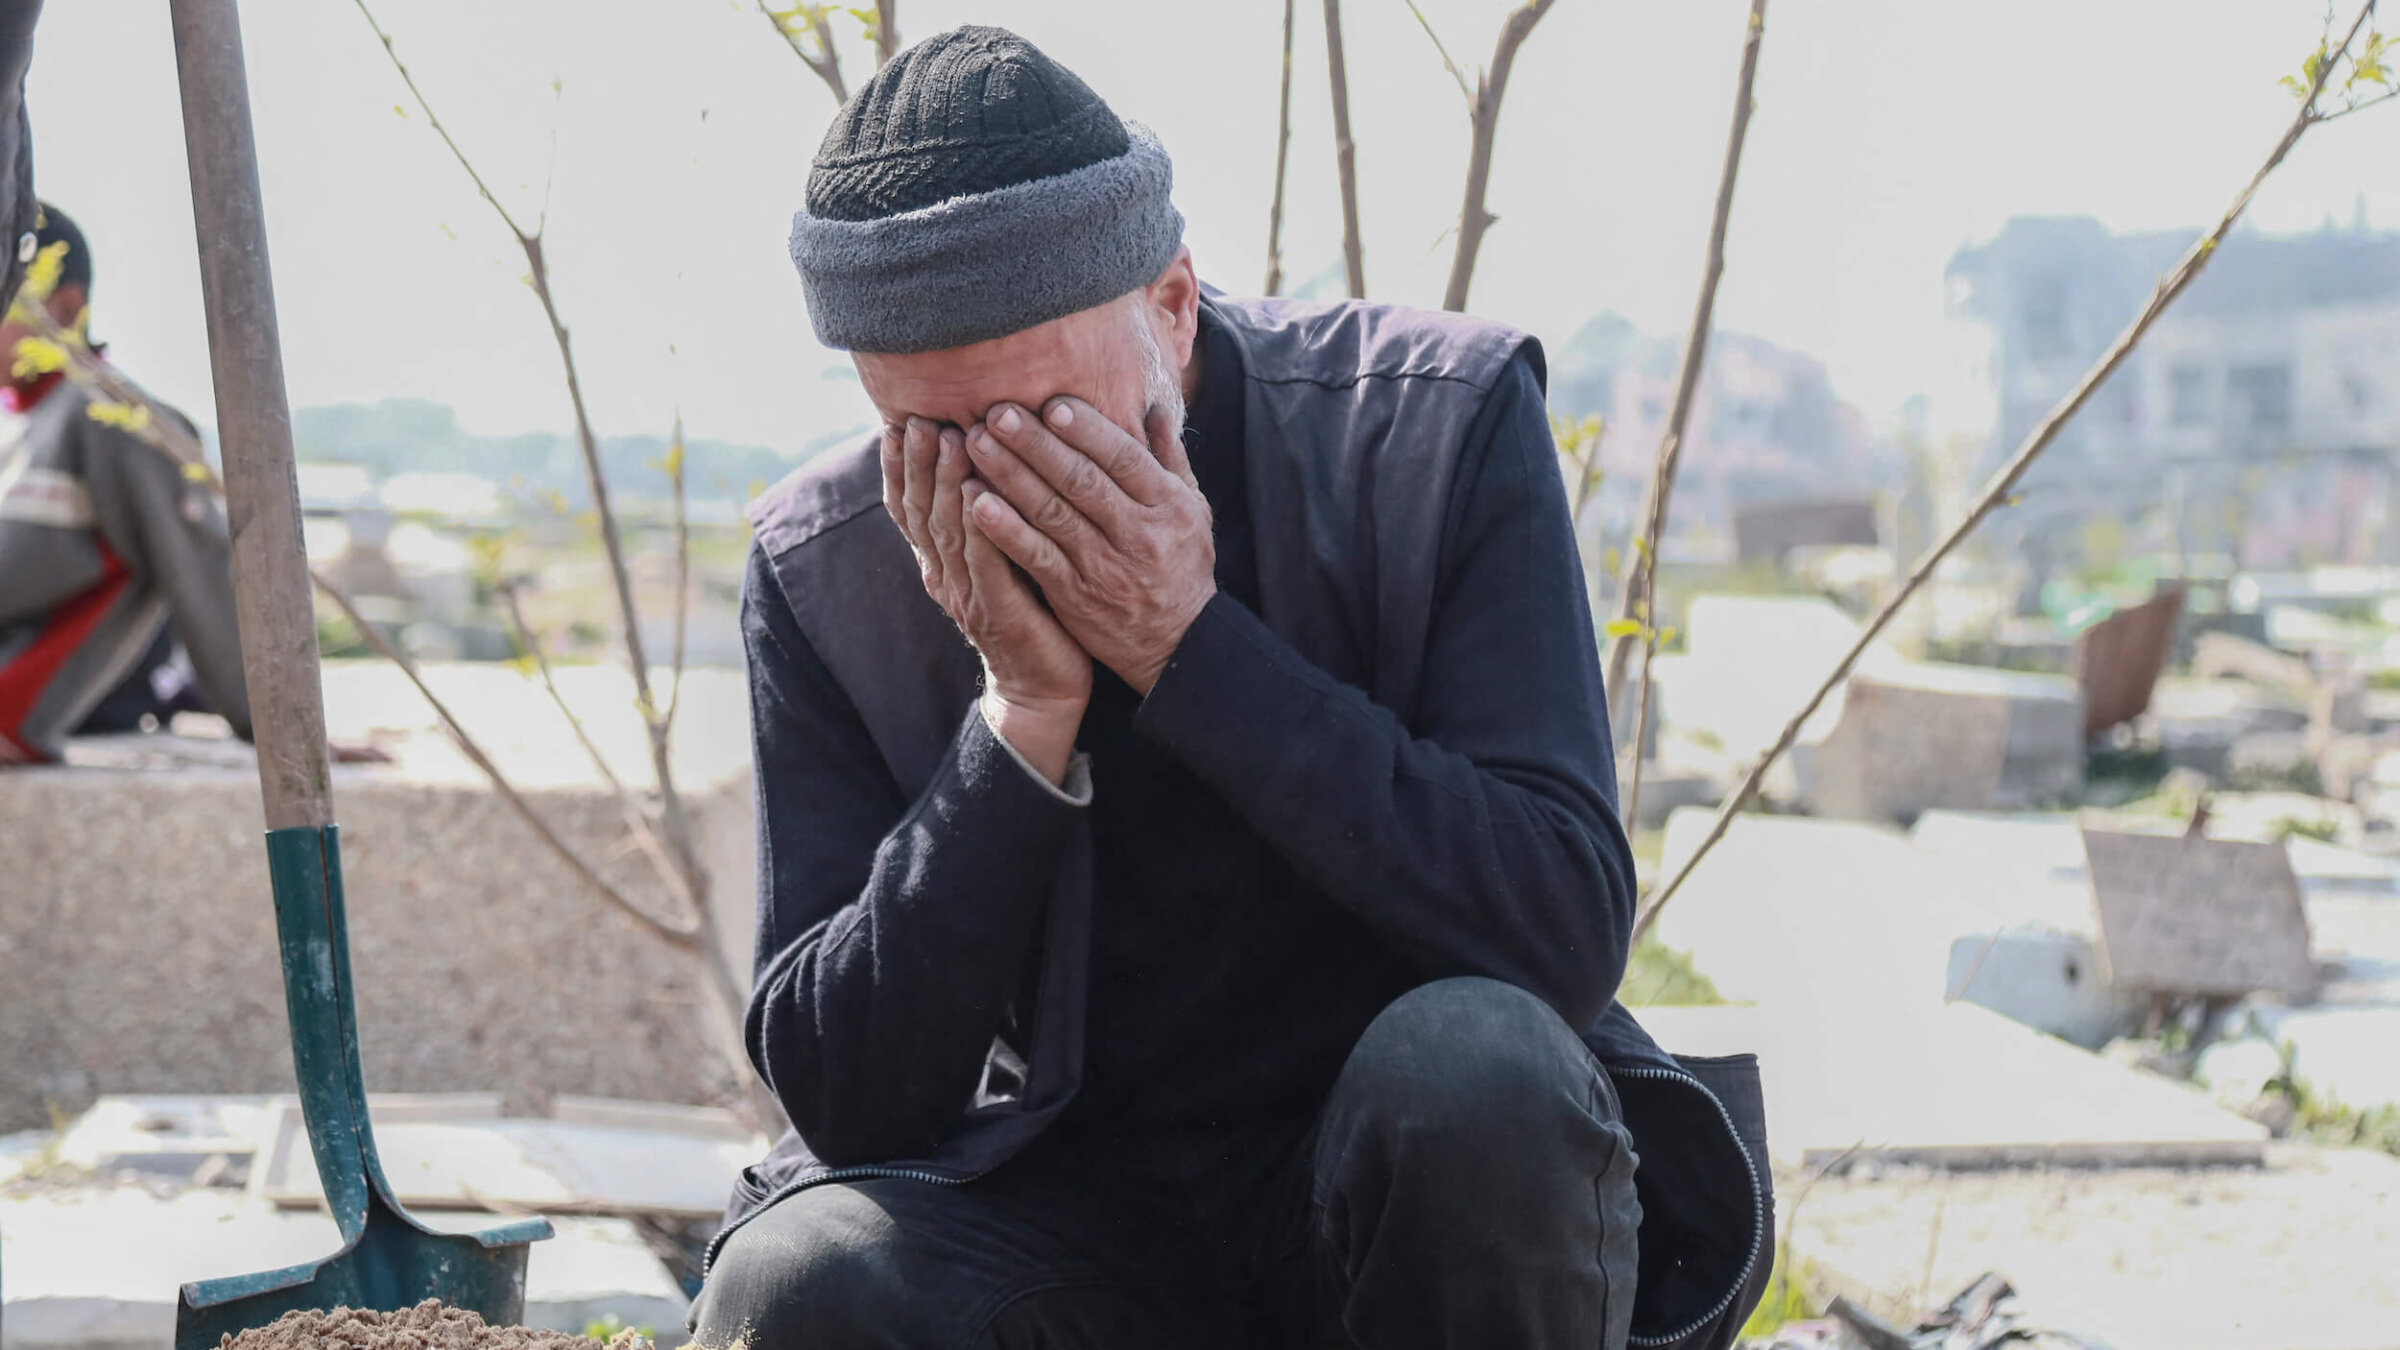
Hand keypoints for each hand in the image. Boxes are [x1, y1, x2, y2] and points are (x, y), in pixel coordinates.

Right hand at [882, 416, 1090, 781]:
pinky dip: (979, 528)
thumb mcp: (1000, 561)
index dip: (899, 466)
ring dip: (946, 483)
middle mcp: (944, 576)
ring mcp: (967, 595)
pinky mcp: (998, 612)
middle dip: (919, 461)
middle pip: (921, 510)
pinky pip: (984, 564)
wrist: (1044, 689)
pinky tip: (980, 496)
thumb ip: (989, 517)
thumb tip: (989, 460)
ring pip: (948, 531)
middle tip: (921, 417)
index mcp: (941, 562)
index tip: (898, 421)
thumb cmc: (1032, 615)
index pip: (909, 507)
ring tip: (950, 440)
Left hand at [964, 398, 1214, 695]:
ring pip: (1053, 513)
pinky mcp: (1076, 595)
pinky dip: (1007, 531)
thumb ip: (1170, 459)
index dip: (1087, 430)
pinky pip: (1037, 558)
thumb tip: (1154, 408)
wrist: (1178, 643)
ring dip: (1011, 476)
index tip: (1051, 403)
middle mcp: (1137, 533)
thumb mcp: (1193, 510)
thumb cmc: (1182, 566)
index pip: (1124, 458)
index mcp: (1168, 504)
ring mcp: (1104, 566)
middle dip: (1036, 443)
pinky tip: (976, 505)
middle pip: (1081, 480)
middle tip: (997, 411)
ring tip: (976, 444)